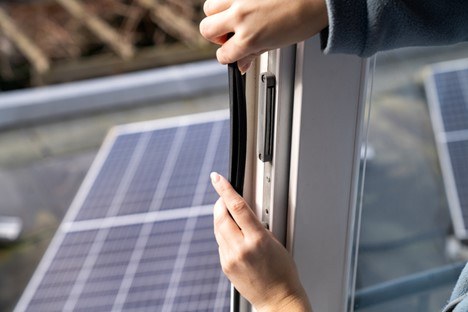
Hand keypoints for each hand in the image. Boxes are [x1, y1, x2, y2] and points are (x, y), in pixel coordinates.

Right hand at [200, 0, 327, 72]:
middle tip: (229, 35)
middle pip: (207, 30)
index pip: (223, 54)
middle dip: (216, 36)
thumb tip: (242, 63)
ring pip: (209, 7)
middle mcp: (240, 17)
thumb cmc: (304, 18)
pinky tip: (245, 4)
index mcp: (249, 38)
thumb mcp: (277, 44)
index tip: (232, 53)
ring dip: (218, 14)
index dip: (228, 56)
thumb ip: (254, 52)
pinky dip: (230, 1)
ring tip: (234, 16)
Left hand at [210, 172, 311, 311]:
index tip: (217, 178)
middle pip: (221, 216)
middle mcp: (241, 248)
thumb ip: (256, 225)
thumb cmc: (283, 272)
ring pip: (218, 229)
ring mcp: (231, 258)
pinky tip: (234, 237)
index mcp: (257, 239)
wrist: (278, 299)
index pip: (237, 207)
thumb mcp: (275, 242)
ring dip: (221, 218)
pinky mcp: (225, 266)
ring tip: (232, 218)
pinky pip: (220, 243)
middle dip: (220, 203)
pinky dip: (224, 234)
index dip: (225, 189)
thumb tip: (242, 211)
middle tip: (223, 197)